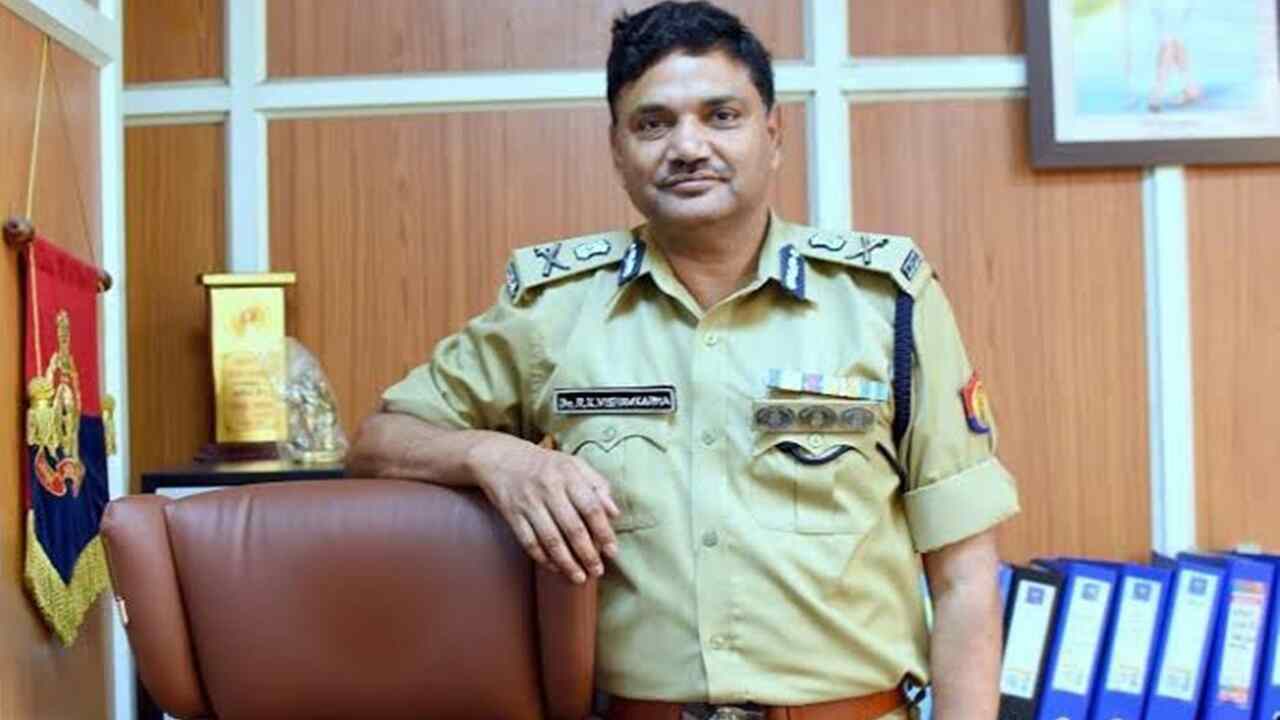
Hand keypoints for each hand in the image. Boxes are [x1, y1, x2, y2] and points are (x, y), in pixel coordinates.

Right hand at [468, 433, 620, 582]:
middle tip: (597, 571)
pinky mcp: (512, 514)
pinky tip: (555, 567)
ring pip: (551, 539)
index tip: (612, 551)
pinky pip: (529, 542)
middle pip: (573, 528)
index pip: (591, 507)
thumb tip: (614, 512)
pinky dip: (543, 558)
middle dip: (587, 554)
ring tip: (579, 577)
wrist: (500, 458)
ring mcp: (529, 503)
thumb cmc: (545, 464)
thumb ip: (597, 485)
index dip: (604, 532)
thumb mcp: (573, 464)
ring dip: (567, 563)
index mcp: (568, 475)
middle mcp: (549, 488)